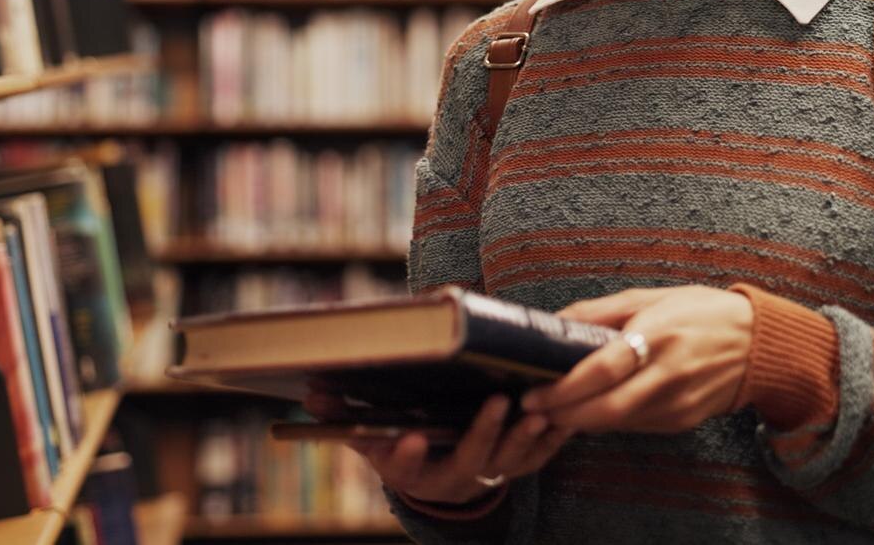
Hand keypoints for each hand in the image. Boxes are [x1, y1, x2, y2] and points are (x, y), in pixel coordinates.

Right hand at [304, 388, 571, 505]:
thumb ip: (344, 417)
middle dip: (484, 433)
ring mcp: (487, 476)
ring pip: (510, 462)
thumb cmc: (402, 446)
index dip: (404, 456)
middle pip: (469, 461)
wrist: (440, 480)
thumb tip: (310, 394)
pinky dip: (552, 439)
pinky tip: (563, 414)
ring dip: (526, 437)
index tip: (409, 437)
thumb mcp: (371, 438)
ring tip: (537, 410)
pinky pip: (538, 459)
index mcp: (413, 473)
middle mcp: (452, 480)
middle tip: (497, 403)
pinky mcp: (515, 469)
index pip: (404, 468)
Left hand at [520, 285, 753, 433]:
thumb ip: (600, 312)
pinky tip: (591, 409)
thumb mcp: (651, 297)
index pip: (604, 369)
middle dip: (563, 414)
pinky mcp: (682, 421)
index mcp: (659, 335)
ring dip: (580, 421)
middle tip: (533, 408)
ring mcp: (678, 403)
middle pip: (606, 409)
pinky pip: (634, 426)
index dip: (564, 387)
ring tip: (551, 409)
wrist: (758, 343)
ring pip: (617, 423)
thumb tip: (553, 323)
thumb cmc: (699, 311)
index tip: (534, 391)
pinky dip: (607, 421)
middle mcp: (670, 374)